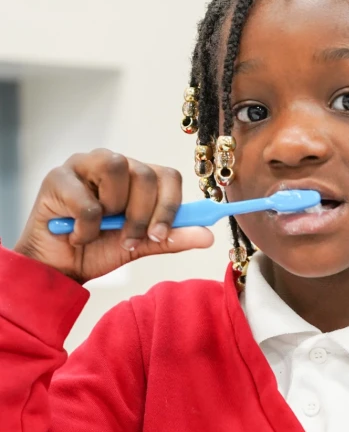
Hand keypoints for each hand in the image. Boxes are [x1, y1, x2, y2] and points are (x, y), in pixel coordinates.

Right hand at [14, 149, 213, 282]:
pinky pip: (88, 203)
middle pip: (146, 173)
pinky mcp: (57, 177)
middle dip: (142, 216)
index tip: (160, 235)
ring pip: (117, 171)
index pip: (168, 176)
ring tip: (102, 229)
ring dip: (115, 212)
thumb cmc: (100, 249)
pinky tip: (78, 235)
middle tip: (129, 239)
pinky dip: (87, 229)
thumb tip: (209, 237)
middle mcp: (113, 164)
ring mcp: (84, 165)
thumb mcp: (142, 245)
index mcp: (138, 177)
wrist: (61, 267)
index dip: (170, 206)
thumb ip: (173, 238)